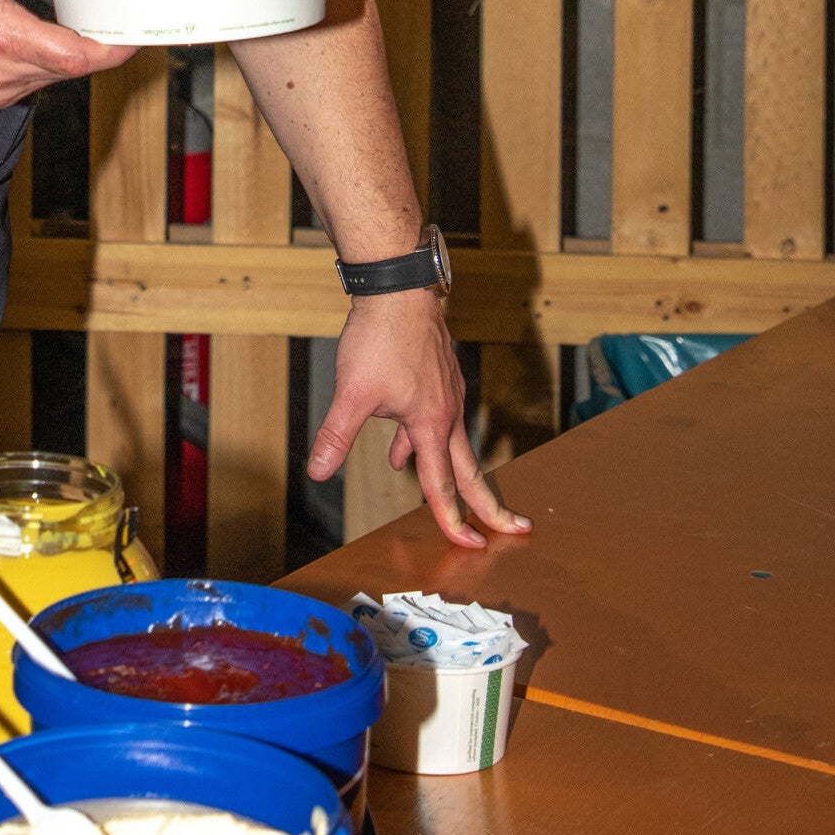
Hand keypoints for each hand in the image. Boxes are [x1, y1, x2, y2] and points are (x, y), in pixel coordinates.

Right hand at [0, 0, 137, 107]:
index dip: (112, 49)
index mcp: (4, 34)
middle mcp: (3, 70)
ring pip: (56, 78)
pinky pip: (36, 82)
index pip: (76, 55)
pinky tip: (48, 38)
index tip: (134, 36)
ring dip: (72, 54)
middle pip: (73, 68)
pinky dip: (48, 63)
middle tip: (118, 20)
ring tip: (84, 25)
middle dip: (99, 47)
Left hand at [307, 292, 531, 550]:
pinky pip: (439, 417)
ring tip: (439, 489)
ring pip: (452, 441)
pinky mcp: (440, 375)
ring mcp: (448, 391)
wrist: (399, 289)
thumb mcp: (352, 394)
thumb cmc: (379, 338)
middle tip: (515, 529)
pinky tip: (402, 438)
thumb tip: (319, 472)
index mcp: (432, 424)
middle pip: (469, 469)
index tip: (472, 545)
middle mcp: (448, 411)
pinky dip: (426, 436)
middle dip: (488, 504)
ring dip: (448, 468)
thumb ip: (336, 436)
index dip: (454, 520)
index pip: (442, 486)